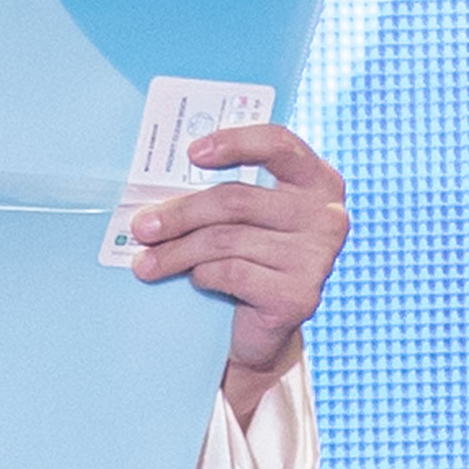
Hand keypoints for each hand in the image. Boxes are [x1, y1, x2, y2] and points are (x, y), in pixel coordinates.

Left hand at [126, 123, 347, 425]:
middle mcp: (327, 216)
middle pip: (236, 200)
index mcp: (316, 180)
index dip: (235, 142)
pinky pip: (233, 273)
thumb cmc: (247, 254)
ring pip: (227, 240)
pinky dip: (203, 275)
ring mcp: (317, 258)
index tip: (191, 153)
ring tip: (146, 262)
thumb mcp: (241, 215)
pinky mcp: (300, 296)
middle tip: (141, 227)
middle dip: (180, 214)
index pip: (279, 145)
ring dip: (177, 251)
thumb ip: (220, 189)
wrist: (263, 326)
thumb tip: (153, 187)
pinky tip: (195, 279)